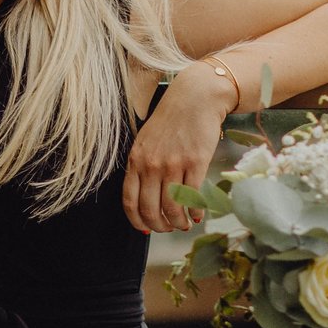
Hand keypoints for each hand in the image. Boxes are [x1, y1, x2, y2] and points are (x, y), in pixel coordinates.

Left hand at [124, 66, 235, 233]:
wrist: (195, 98)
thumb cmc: (171, 120)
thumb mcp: (146, 141)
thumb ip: (143, 166)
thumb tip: (146, 196)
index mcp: (136, 160)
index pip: (130, 201)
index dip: (137, 220)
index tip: (145, 229)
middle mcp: (151, 164)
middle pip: (150, 209)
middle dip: (160, 226)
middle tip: (169, 228)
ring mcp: (173, 164)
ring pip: (172, 207)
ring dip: (179, 222)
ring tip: (184, 224)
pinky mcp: (195, 162)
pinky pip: (192, 196)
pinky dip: (195, 211)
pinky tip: (198, 214)